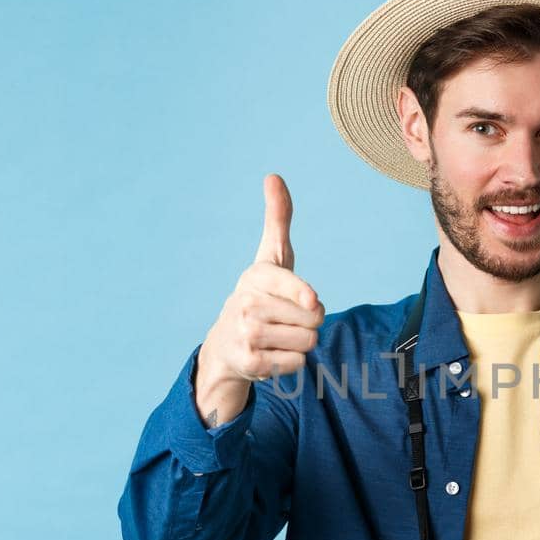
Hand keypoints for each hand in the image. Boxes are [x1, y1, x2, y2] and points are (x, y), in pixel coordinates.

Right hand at [200, 174, 325, 387]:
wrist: (226, 343)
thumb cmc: (260, 294)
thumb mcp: (271, 257)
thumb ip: (278, 218)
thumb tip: (273, 176)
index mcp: (255, 277)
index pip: (291, 286)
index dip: (305, 297)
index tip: (312, 301)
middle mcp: (246, 304)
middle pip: (313, 318)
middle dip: (310, 320)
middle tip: (288, 318)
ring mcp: (246, 335)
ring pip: (308, 341)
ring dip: (303, 341)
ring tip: (281, 335)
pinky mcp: (250, 363)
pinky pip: (297, 363)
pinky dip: (293, 362)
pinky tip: (273, 353)